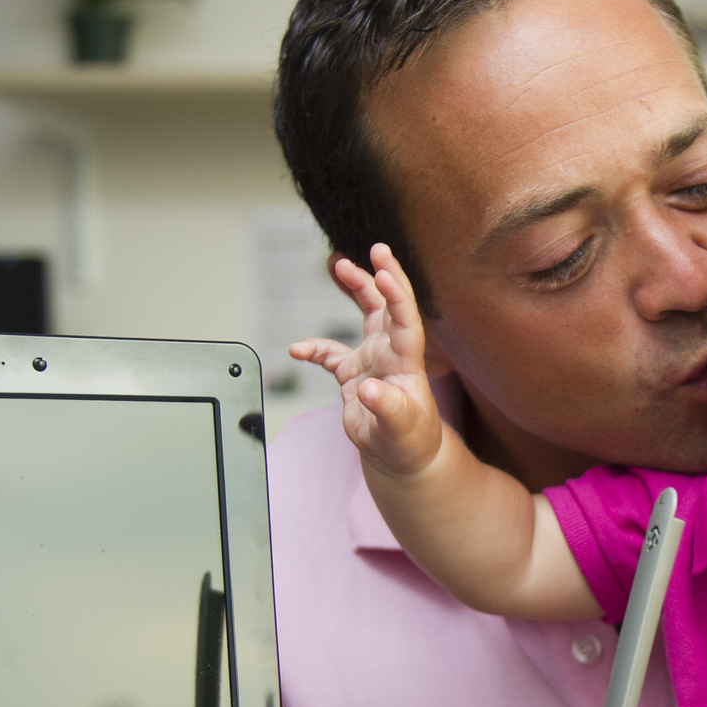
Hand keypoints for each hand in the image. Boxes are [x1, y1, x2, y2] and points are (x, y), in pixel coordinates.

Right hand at [287, 244, 442, 478]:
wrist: (402, 458)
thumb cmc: (410, 442)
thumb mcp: (402, 429)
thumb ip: (388, 408)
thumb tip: (369, 389)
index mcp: (407, 362)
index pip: (406, 320)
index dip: (398, 294)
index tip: (385, 271)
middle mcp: (391, 353)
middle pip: (389, 306)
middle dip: (382, 276)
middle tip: (376, 249)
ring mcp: (372, 360)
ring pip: (366, 315)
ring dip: (356, 290)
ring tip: (340, 265)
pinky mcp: (353, 374)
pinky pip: (330, 353)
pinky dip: (313, 348)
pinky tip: (297, 350)